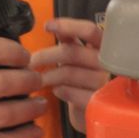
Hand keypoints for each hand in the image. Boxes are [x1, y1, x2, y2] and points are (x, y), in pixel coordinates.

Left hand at [30, 17, 108, 133]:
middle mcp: (107, 63)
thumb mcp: (81, 58)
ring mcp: (104, 84)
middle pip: (71, 52)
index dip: (68, 26)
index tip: (48, 26)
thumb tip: (51, 24)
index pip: (89, 31)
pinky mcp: (96, 103)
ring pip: (67, 72)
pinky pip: (68, 92)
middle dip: (45, 56)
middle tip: (30, 63)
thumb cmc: (85, 81)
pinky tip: (58, 91)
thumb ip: (70, 41)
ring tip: (39, 80)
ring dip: (47, 76)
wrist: (96, 113)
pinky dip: (58, 91)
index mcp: (104, 48)